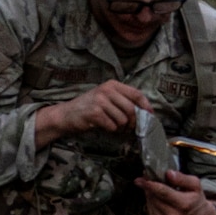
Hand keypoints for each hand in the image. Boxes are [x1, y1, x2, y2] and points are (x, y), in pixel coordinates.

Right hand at [33, 80, 151, 147]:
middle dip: (134, 122)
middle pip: (131, 109)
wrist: (66, 115)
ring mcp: (100, 101)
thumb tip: (145, 113)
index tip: (150, 115)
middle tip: (129, 128)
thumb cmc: (89, 108)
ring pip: (123, 120)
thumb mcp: (106, 98)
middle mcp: (107, 90)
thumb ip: (123, 101)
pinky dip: (111, 130)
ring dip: (121, 128)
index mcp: (112, 85)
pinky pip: (112, 126)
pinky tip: (104, 127)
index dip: (145, 106)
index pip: (136, 94)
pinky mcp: (95, 113)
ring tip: (113, 126)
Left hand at [139, 168, 215, 214]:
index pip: (162, 192)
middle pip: (154, 197)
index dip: (150, 184)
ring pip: (150, 203)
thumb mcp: (196, 186)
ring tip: (156, 189)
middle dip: (149, 187)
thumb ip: (183, 178)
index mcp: (184, 204)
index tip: (140, 179)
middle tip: (149, 178)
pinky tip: (158, 199)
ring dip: (150, 194)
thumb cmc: (197, 201)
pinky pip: (150, 210)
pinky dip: (151, 202)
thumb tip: (169, 173)